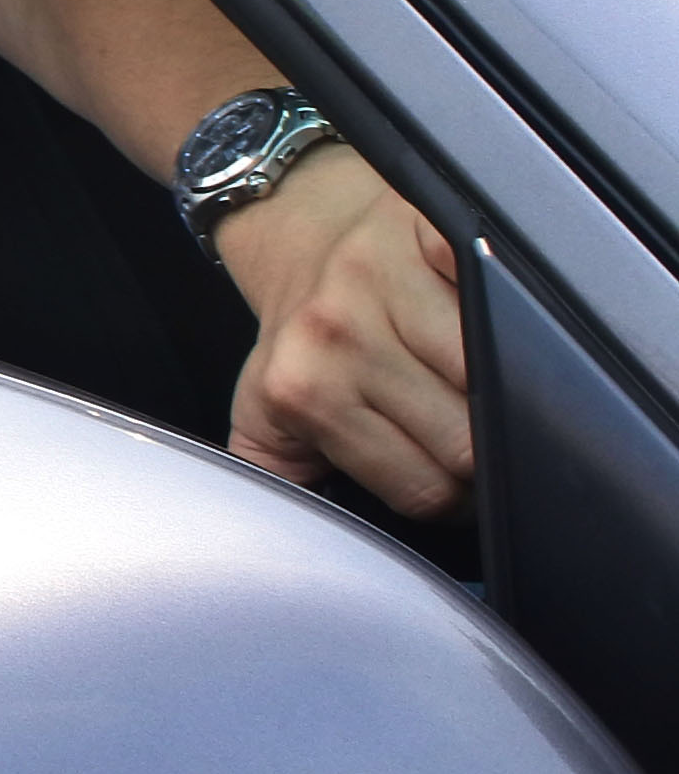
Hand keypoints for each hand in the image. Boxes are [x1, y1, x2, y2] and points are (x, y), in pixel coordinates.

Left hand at [208, 147, 470, 516]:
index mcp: (300, 389)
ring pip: (498, 380)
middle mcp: (338, 332)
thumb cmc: (299, 327)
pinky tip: (476, 318)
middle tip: (459, 422)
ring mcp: (385, 275)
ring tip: (469, 377)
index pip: (424, 490)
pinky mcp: (428, 228)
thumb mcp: (267, 414)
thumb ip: (289, 482)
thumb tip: (313, 546)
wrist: (293, 227)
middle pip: (469, 441)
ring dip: (501, 389)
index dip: (446, 496)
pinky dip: (505, 314)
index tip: (442, 474)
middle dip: (478, 451)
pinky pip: (503, 295)